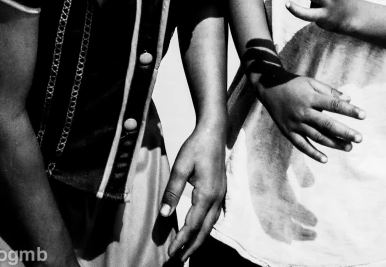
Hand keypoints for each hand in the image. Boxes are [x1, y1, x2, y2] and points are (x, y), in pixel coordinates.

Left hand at [160, 124, 225, 261]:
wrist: (214, 131)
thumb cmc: (196, 146)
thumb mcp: (181, 165)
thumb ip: (173, 190)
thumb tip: (163, 214)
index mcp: (207, 193)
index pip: (193, 224)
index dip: (181, 240)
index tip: (170, 253)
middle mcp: (217, 198)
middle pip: (205, 230)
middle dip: (191, 247)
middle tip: (177, 261)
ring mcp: (221, 194)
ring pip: (211, 225)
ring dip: (199, 240)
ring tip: (186, 253)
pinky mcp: (221, 191)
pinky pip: (213, 216)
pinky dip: (205, 229)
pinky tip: (198, 232)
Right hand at [259, 75, 364, 162]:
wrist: (269, 88)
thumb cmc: (294, 84)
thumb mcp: (311, 82)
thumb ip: (329, 91)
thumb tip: (349, 99)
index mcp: (310, 98)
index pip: (334, 105)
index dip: (349, 110)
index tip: (364, 115)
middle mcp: (303, 112)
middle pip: (327, 124)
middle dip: (344, 132)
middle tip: (359, 138)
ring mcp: (295, 124)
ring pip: (317, 137)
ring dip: (333, 143)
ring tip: (349, 147)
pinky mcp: (288, 132)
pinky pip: (302, 145)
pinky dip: (313, 153)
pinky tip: (325, 160)